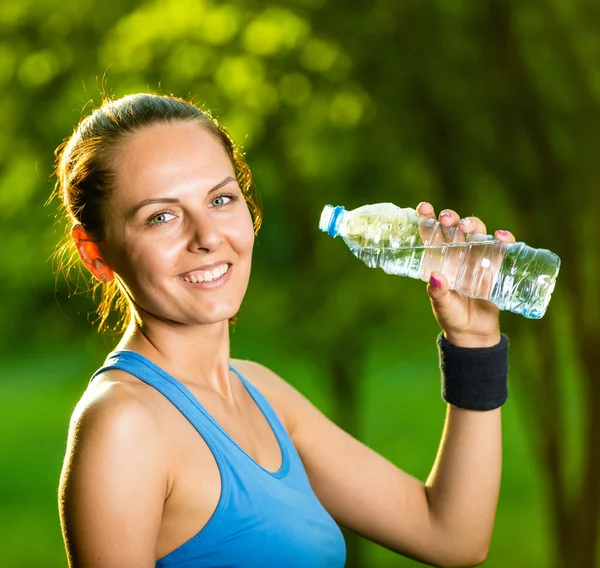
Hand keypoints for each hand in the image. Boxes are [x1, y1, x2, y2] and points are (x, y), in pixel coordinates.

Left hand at [416, 202, 515, 347]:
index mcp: (439, 260)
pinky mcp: (496, 265)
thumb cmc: (452, 316)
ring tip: (467, 226)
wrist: (474, 333)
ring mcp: (477, 257)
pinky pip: (502, 248)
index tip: (423, 207)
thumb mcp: (442, 306)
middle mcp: (457, 254)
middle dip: (450, 219)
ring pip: (476, 233)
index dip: (427, 219)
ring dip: (473, 224)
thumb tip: (436, 277)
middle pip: (454, 229)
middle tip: (446, 219)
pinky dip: (504, 239)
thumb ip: (438, 293)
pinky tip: (501, 236)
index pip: (431, 235)